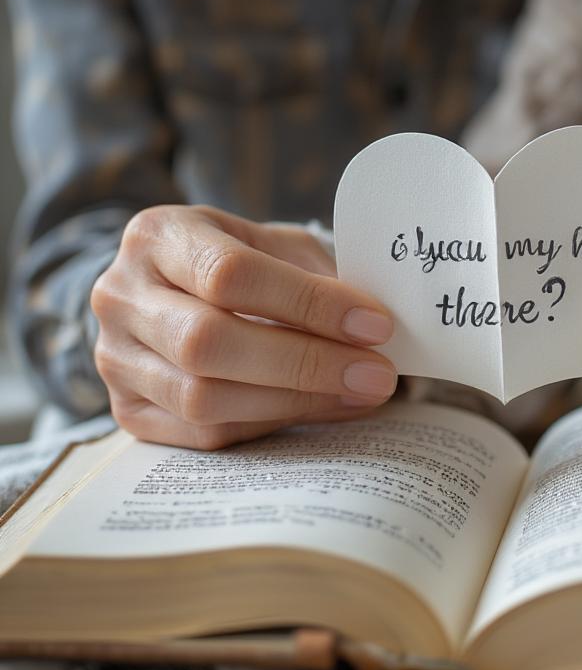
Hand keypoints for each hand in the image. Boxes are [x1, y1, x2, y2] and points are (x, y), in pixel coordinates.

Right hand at [91, 205, 396, 448]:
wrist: (176, 292)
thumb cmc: (242, 262)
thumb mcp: (276, 245)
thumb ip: (317, 275)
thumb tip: (376, 327)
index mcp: (157, 235)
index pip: (230, 273)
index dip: (308, 303)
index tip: (375, 325)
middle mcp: (120, 295)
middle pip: (209, 342)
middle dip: (306, 362)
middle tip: (377, 373)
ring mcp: (115, 358)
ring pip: (204, 397)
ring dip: (297, 401)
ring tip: (361, 393)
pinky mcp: (128, 412)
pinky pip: (204, 433)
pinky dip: (273, 424)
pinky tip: (324, 407)